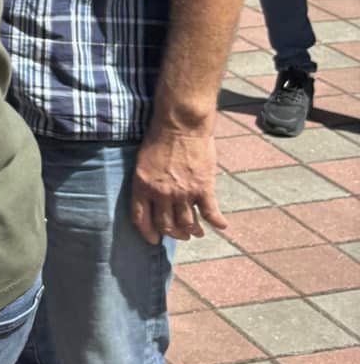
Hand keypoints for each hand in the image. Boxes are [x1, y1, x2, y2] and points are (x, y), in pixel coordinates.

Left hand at [131, 125, 226, 243]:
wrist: (180, 124)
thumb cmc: (159, 137)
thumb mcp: (143, 162)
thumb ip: (147, 182)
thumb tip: (153, 198)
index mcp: (142, 186)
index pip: (141, 219)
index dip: (147, 233)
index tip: (154, 240)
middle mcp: (161, 194)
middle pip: (166, 225)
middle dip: (174, 233)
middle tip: (181, 234)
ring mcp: (183, 193)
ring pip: (188, 223)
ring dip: (194, 230)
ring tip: (197, 231)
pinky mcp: (203, 188)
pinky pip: (211, 213)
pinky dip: (217, 222)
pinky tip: (222, 225)